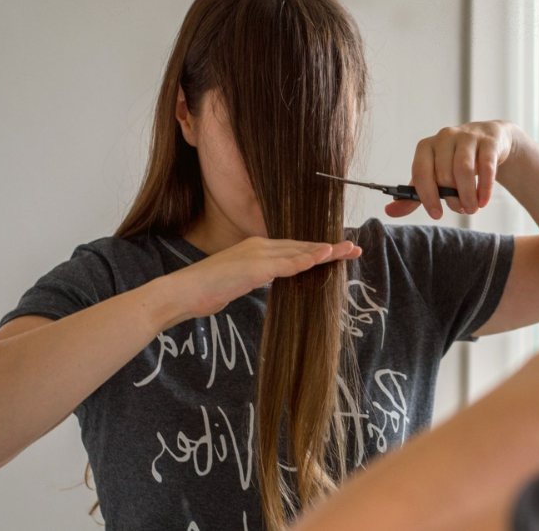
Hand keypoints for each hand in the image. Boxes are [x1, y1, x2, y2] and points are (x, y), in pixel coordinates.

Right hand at [164, 237, 361, 325]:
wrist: (183, 292)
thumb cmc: (206, 290)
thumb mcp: (238, 282)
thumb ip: (256, 278)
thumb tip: (269, 281)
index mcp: (256, 249)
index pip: (293, 248)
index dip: (317, 250)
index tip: (338, 251)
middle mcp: (259, 246)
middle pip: (302, 246)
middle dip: (330, 248)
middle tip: (355, 248)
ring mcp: (257, 255)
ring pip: (299, 251)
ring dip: (326, 251)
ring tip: (349, 250)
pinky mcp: (254, 268)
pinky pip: (286, 264)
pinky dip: (306, 259)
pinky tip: (324, 257)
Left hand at [385, 120, 523, 219]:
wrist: (490, 140)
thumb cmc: (456, 161)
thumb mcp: (435, 176)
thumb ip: (414, 195)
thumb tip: (389, 211)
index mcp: (426, 147)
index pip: (420, 172)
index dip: (427, 196)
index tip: (436, 214)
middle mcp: (444, 138)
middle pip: (444, 174)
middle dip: (452, 199)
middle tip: (461, 210)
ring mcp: (467, 137)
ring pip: (463, 170)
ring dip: (467, 195)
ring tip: (472, 208)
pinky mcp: (488, 141)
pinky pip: (485, 167)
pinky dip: (484, 188)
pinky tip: (483, 201)